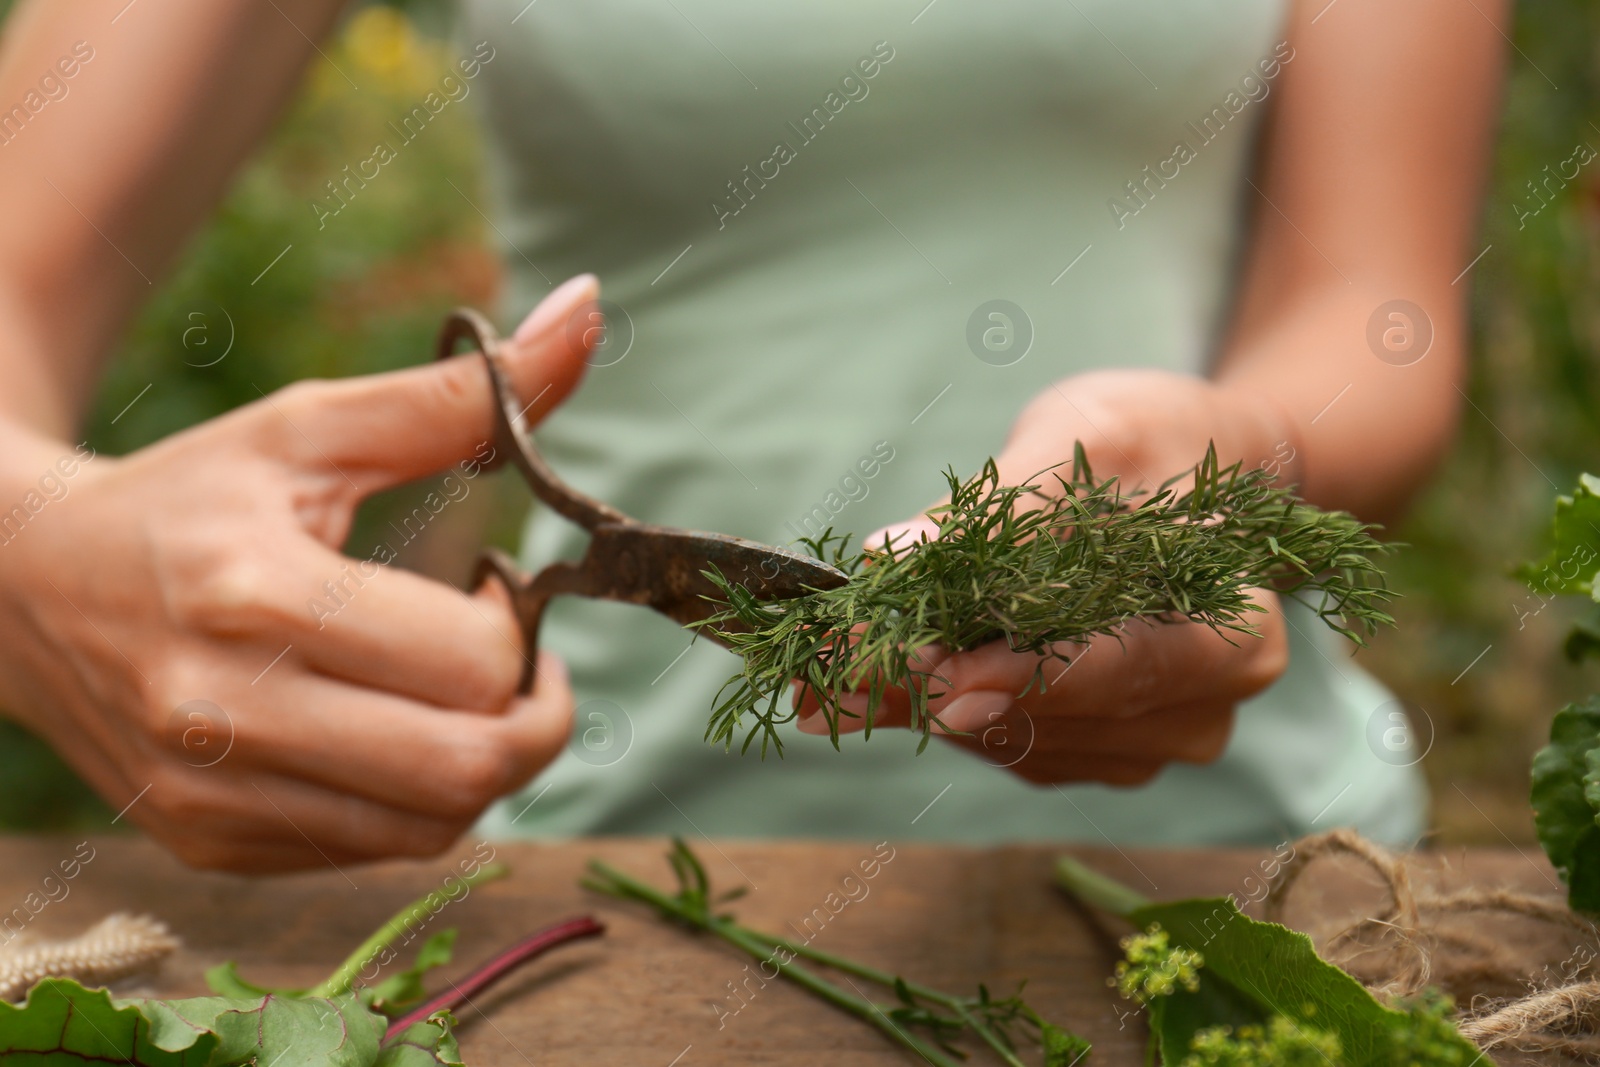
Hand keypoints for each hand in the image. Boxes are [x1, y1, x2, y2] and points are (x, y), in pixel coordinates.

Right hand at [0, 274, 600, 870]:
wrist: (23, 587)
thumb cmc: (188, 495)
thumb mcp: (309, 428)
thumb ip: (456, 390)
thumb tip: (590, 310)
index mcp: (254, 592)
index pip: (471, 662)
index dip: (521, 626)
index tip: (498, 586)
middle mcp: (224, 714)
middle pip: (468, 767)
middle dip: (534, 716)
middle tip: (516, 663)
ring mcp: (211, 796)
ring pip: (432, 826)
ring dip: (485, 763)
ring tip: (458, 695)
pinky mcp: (207, 844)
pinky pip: (370, 853)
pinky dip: (415, 801)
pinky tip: (391, 735)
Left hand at [797, 369, 1295, 785]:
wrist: (1186, 475)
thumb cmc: (1156, 444)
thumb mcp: (1088, 441)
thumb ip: (1001, 505)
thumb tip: (894, 553)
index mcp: (1235, 641)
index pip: (1121, 671)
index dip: (1016, 673)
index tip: (921, 670)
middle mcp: (1198, 714)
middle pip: (1053, 715)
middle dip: (931, 687)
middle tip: (828, 673)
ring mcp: (1141, 743)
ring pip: (1010, 737)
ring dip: (912, 701)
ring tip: (826, 670)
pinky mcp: (1084, 748)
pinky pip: (996, 740)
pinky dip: (924, 705)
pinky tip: (864, 678)